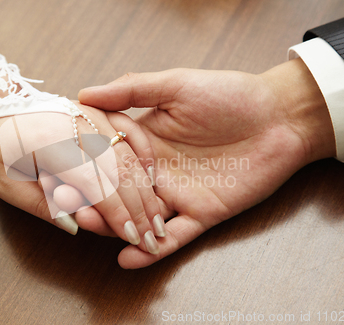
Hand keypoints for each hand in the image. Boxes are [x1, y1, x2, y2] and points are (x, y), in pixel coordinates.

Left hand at [0, 101, 163, 253]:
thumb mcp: (6, 184)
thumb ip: (41, 206)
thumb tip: (76, 226)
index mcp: (51, 143)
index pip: (94, 182)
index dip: (116, 212)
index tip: (131, 236)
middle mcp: (76, 125)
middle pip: (120, 170)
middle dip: (140, 207)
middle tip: (152, 236)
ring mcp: (90, 114)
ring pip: (129, 153)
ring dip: (146, 188)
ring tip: (157, 216)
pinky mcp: (98, 110)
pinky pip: (130, 129)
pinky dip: (143, 153)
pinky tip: (151, 176)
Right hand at [79, 58, 335, 267]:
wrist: (280, 117)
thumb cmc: (229, 94)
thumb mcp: (177, 85)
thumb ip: (132, 90)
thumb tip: (85, 93)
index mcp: (147, 140)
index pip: (109, 157)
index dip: (87, 164)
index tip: (63, 169)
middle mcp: (158, 170)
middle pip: (120, 191)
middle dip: (97, 199)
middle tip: (72, 206)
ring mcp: (179, 194)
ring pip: (142, 216)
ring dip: (118, 226)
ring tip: (95, 228)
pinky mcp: (203, 213)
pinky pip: (175, 236)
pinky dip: (154, 250)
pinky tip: (130, 258)